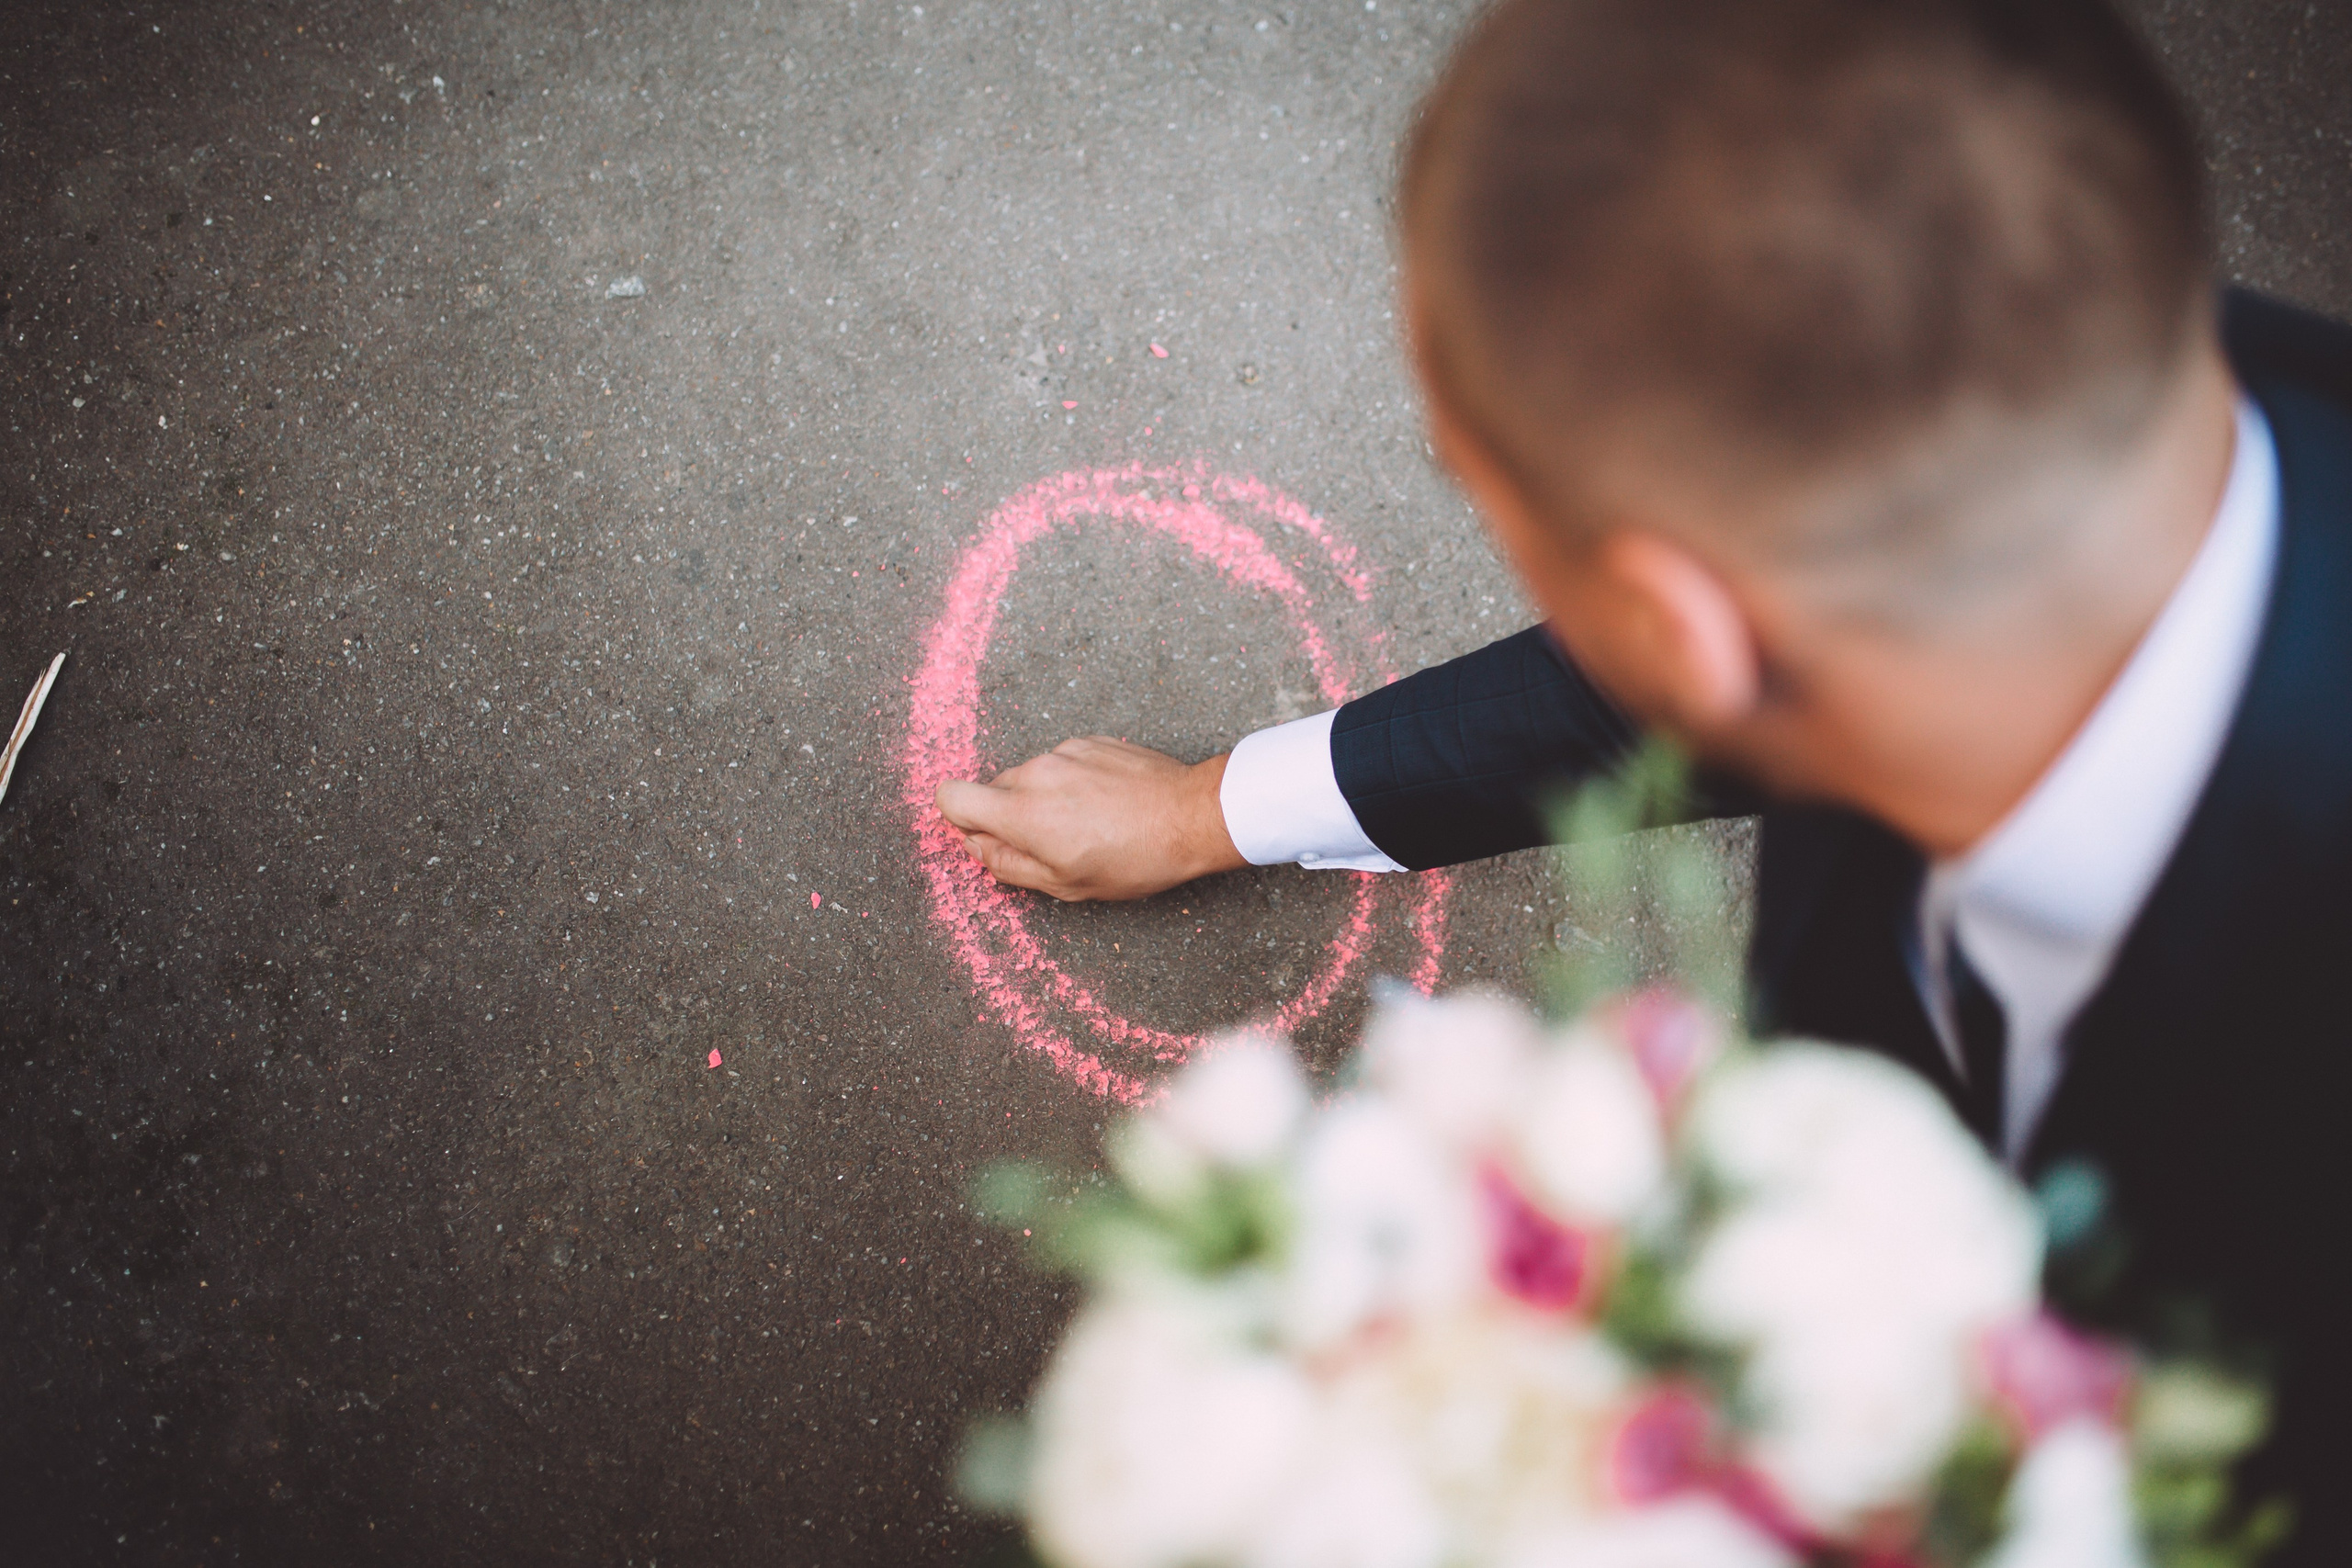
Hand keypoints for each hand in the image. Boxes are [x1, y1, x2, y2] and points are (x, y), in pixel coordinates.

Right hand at [934, 736, 1246, 900]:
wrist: (1191, 816)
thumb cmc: (1134, 859)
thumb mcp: (1065, 883)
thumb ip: (1008, 864)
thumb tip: (976, 845)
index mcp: (1021, 812)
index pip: (951, 797)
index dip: (962, 820)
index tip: (990, 837)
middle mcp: (1035, 772)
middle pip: (994, 790)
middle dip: (1011, 816)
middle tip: (1054, 843)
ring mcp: (1064, 751)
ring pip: (1031, 776)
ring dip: (1045, 799)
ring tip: (1089, 824)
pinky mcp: (1091, 741)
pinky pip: (1063, 762)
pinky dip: (1074, 782)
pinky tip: (1107, 804)